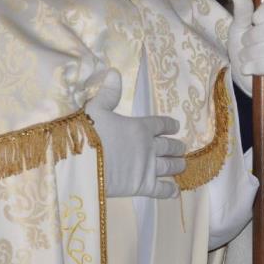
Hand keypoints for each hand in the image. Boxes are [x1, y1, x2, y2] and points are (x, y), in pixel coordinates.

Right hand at [84, 69, 184, 198]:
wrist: (81, 163)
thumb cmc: (87, 133)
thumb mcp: (95, 108)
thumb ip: (108, 93)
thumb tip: (114, 73)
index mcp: (140, 126)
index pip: (161, 124)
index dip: (169, 125)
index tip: (175, 126)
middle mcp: (149, 147)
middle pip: (170, 147)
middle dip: (177, 147)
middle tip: (181, 148)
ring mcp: (148, 167)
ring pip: (171, 167)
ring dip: (178, 165)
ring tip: (182, 165)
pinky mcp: (143, 186)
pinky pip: (162, 190)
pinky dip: (170, 190)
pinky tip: (175, 191)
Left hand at [227, 0, 263, 96]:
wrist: (243, 76)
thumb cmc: (242, 47)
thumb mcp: (238, 27)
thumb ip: (242, 8)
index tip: (255, 19)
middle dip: (254, 37)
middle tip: (244, 44)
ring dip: (253, 54)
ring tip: (245, 58)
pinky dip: (258, 66)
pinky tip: (249, 69)